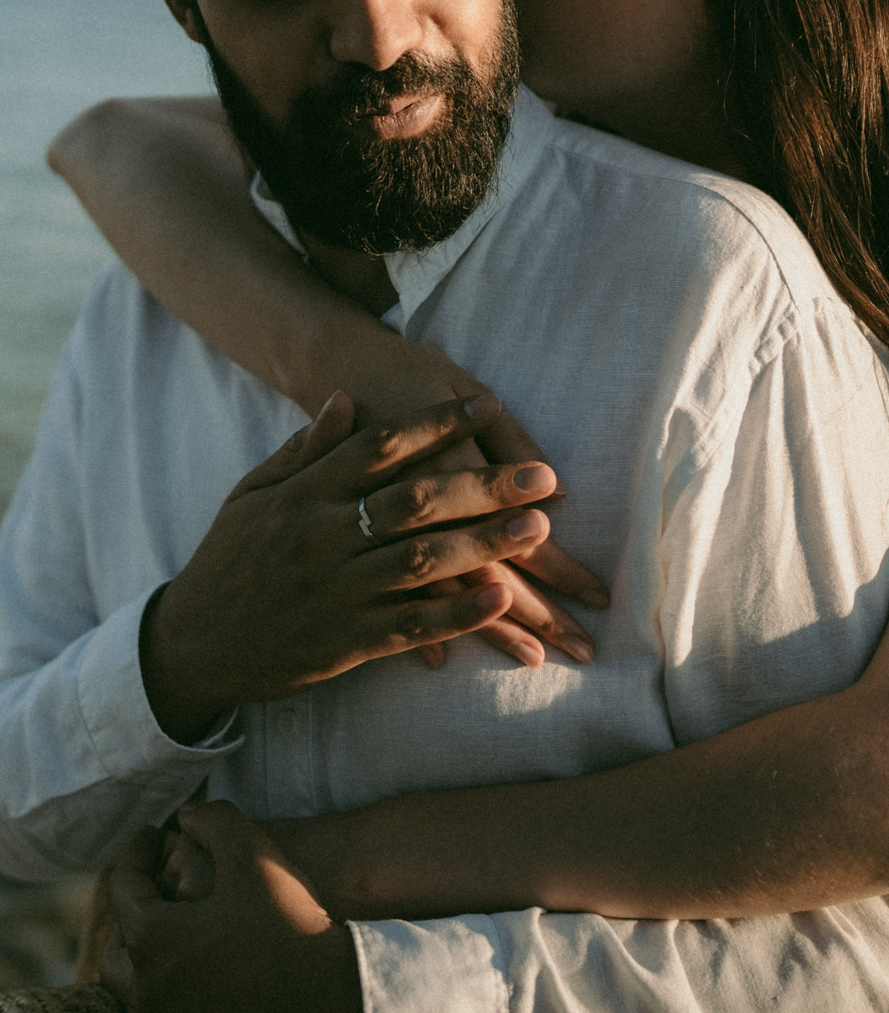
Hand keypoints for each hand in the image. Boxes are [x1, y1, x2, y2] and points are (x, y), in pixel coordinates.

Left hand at [102, 802, 360, 1012]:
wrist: (327, 991)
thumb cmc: (288, 921)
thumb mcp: (253, 852)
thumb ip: (214, 820)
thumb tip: (185, 816)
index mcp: (153, 941)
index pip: (124, 887)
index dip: (136, 852)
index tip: (151, 833)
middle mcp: (147, 988)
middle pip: (119, 946)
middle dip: (131, 908)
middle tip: (152, 884)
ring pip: (134, 983)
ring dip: (142, 949)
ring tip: (171, 924)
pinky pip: (160, 1002)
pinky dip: (164, 977)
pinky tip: (194, 958)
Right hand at [140, 391, 560, 741]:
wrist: (191, 642)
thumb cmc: (230, 559)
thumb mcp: (256, 491)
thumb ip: (307, 449)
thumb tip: (347, 398)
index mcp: (307, 493)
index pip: (381, 447)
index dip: (436, 424)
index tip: (485, 403)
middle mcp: (325, 537)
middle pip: (415, 501)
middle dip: (484, 485)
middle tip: (542, 476)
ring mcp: (337, 591)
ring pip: (422, 562)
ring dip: (485, 544)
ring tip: (540, 529)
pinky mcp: (345, 642)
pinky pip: (410, 626)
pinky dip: (455, 614)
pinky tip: (499, 600)